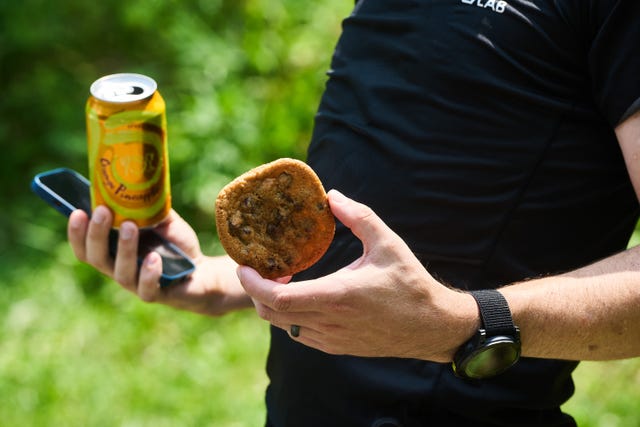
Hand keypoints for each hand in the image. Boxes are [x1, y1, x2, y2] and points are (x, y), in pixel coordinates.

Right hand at [68, 206, 250, 315]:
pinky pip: (146, 289)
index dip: (76, 232)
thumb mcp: (163, 220)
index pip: (84, 245)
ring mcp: (135, 284)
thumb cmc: (174, 244)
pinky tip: (154, 258)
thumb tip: (138, 181)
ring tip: (130, 226)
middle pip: (96, 257)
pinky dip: (148, 274)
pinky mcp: (155, 294)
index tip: (77, 211)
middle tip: (103, 212)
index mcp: (112, 251)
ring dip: (124, 248)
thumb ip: (149, 205)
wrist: (201, 270)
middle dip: (96, 234)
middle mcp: (117, 268)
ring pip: (120, 272)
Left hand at [238, 190, 478, 361]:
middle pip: (271, 314)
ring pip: (284, 326)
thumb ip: (358, 216)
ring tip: (282, 280)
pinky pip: (300, 335)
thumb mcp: (387, 243)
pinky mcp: (337, 348)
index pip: (277, 299)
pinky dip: (290, 317)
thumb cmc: (410, 283)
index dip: (253, 284)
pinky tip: (302, 297)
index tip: (245, 265)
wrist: (431, 326)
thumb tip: (331, 196)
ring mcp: (332, 340)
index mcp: (337, 296)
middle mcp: (329, 322)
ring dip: (272, 305)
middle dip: (256, 291)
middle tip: (262, 268)